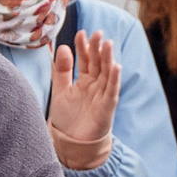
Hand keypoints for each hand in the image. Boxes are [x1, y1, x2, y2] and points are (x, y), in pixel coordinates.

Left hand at [48, 30, 120, 145]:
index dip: (84, 47)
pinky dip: (115, 79)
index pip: (86, 59)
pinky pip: (112, 91)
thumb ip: (61, 70)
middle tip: (97, 33)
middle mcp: (95, 85)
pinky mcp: (107, 107)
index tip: (81, 33)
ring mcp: (102, 95)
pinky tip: (116, 66)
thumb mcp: (60, 91)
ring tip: (108, 44)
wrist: (71, 144)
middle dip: (98, 48)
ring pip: (107, 74)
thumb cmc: (68, 119)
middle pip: (98, 63)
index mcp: (84, 80)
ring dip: (109, 59)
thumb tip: (61, 47)